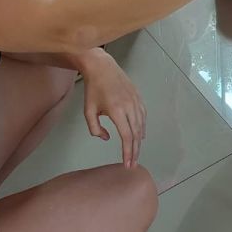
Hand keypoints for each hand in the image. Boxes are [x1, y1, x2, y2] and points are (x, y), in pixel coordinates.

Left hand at [79, 50, 145, 167]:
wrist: (102, 67)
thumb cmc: (93, 89)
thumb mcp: (88, 111)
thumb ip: (95, 128)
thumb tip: (107, 138)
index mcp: (117, 111)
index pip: (127, 136)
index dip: (128, 152)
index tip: (127, 164)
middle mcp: (130, 107)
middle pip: (136, 134)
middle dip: (135, 151)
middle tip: (133, 164)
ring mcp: (136, 101)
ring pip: (141, 125)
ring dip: (139, 141)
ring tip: (136, 153)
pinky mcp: (138, 96)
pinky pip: (143, 116)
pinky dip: (143, 127)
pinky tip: (141, 135)